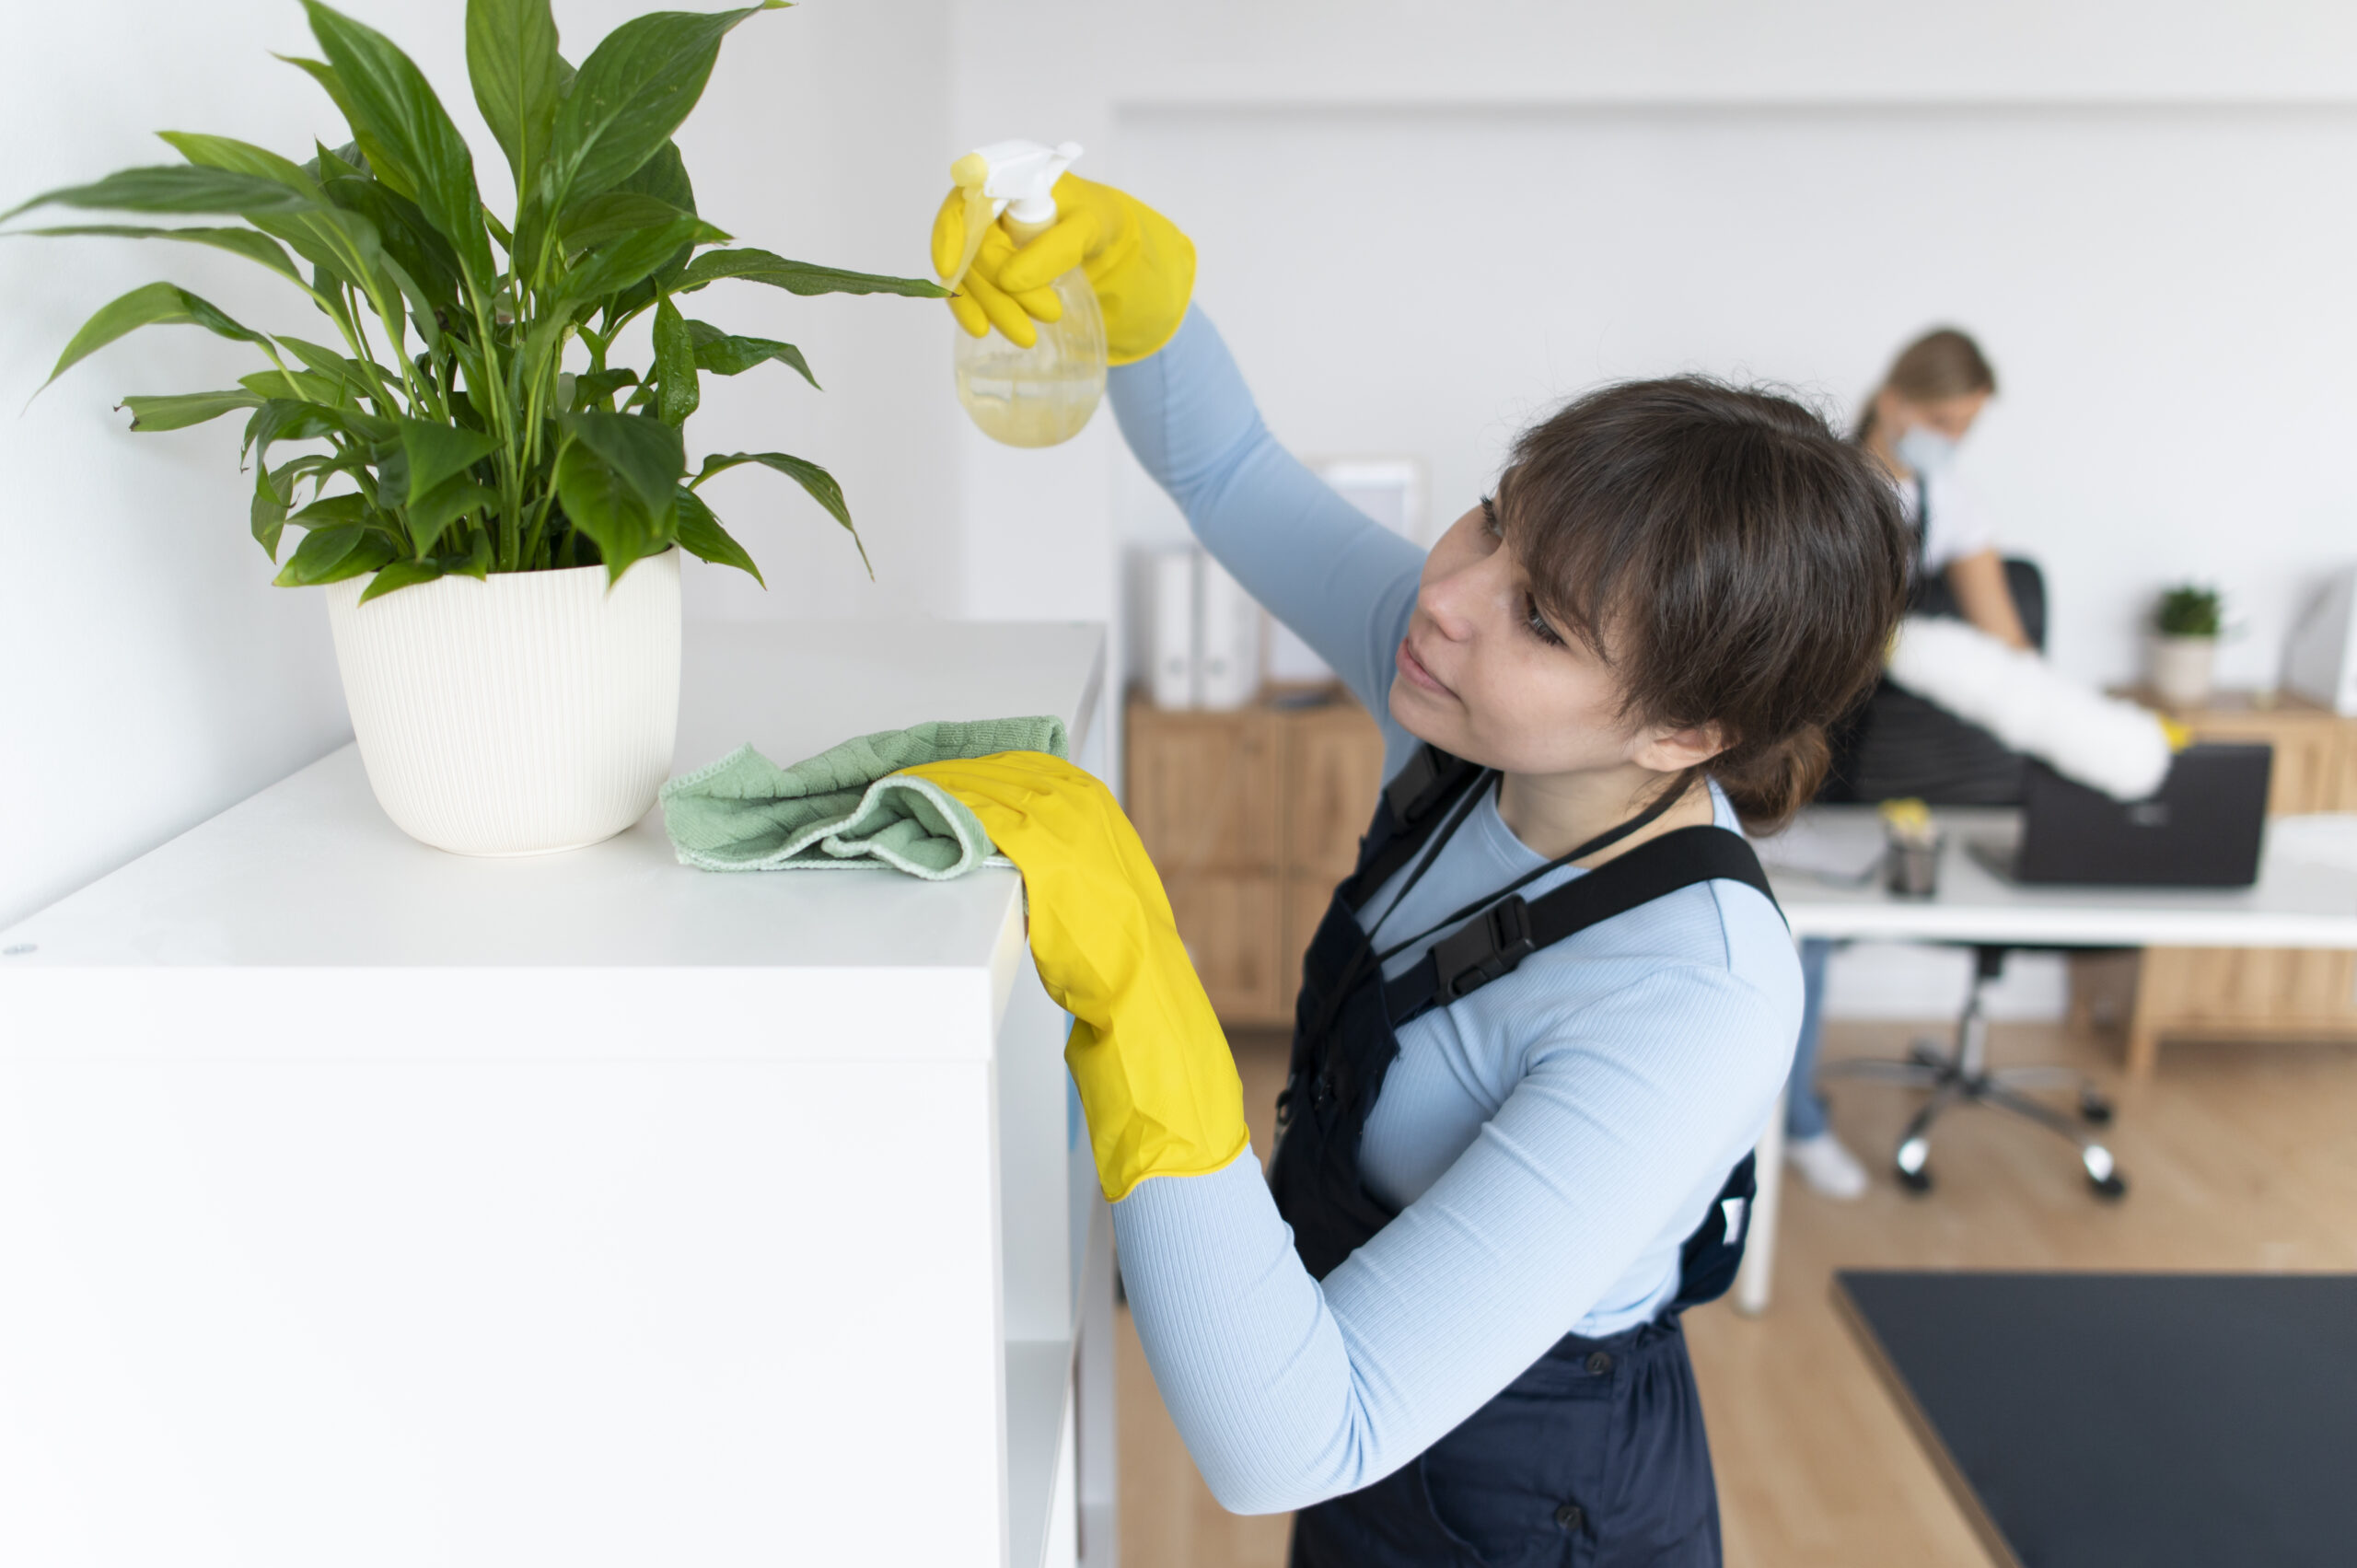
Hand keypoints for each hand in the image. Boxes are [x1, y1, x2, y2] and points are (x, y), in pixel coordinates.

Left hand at [900, 751, 1247, 1200]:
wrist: (1141, 980)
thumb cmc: (1118, 943)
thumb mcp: (1100, 875)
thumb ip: (1067, 848)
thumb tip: (1022, 845)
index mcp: (1097, 802)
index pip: (1024, 765)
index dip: (978, 769)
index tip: (945, 776)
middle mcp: (1081, 802)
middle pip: (999, 772)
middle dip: (952, 776)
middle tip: (911, 782)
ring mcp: (1063, 823)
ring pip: (985, 790)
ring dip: (942, 790)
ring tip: (906, 795)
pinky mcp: (1042, 851)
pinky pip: (983, 818)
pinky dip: (952, 813)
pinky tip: (925, 817)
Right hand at [930, 172, 1196, 365]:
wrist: (1103, 233)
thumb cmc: (1095, 217)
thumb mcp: (1089, 226)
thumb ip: (1056, 248)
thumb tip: (1010, 281)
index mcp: (1004, 176)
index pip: (962, 202)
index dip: (948, 235)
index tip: (948, 268)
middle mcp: (983, 201)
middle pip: (970, 248)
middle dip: (996, 289)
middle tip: (1043, 317)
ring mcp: (982, 233)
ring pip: (969, 273)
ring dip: (992, 307)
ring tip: (1027, 337)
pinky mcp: (985, 260)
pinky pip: (969, 285)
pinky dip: (976, 309)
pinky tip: (985, 329)